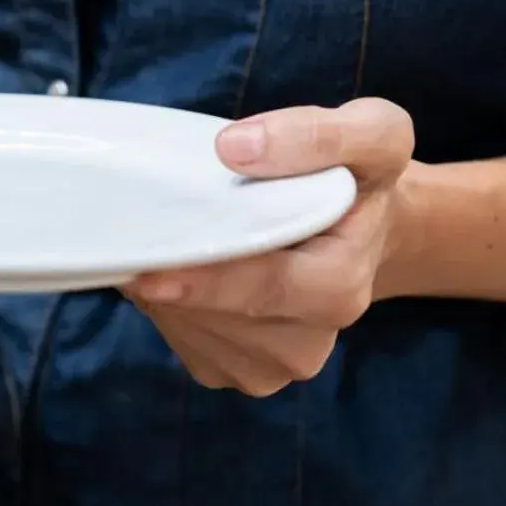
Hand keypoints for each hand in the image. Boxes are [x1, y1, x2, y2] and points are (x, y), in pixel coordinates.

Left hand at [124, 98, 415, 395]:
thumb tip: (235, 147)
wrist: (359, 230)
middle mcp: (307, 343)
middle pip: (215, 314)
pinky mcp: (237, 372)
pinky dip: (168, 306)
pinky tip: (178, 271)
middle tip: (132, 242)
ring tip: (166, 244)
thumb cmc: (359, 179)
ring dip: (163, 292)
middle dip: (171, 279)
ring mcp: (270, 367)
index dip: (204, 281)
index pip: (264, 288)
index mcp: (339, 288)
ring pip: (191, 330)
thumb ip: (318, 135)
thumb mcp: (373, 134)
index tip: (146, 273)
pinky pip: (183, 340)